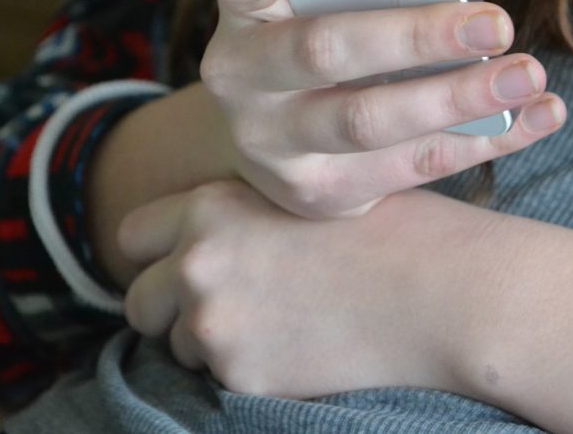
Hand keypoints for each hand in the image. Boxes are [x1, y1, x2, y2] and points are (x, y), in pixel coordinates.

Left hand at [118, 180, 483, 398]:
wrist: (440, 290)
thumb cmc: (389, 229)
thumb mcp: (301, 195)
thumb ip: (241, 214)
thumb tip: (209, 236)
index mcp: (209, 208)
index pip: (132, 236)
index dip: (158, 252)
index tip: (182, 263)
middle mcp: (197, 265)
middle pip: (139, 301)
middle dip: (171, 306)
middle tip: (225, 305)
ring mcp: (215, 324)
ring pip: (178, 345)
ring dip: (211, 339)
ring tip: (276, 323)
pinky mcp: (242, 375)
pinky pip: (218, 378)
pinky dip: (247, 368)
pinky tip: (299, 347)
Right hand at [200, 0, 565, 217]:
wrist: (272, 140)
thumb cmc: (310, 38)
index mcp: (238, 7)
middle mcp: (239, 77)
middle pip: (319, 51)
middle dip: (414, 37)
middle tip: (495, 24)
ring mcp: (272, 143)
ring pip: (365, 121)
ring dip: (454, 97)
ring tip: (525, 75)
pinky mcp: (318, 191)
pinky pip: (407, 167)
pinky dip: (481, 139)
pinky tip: (536, 115)